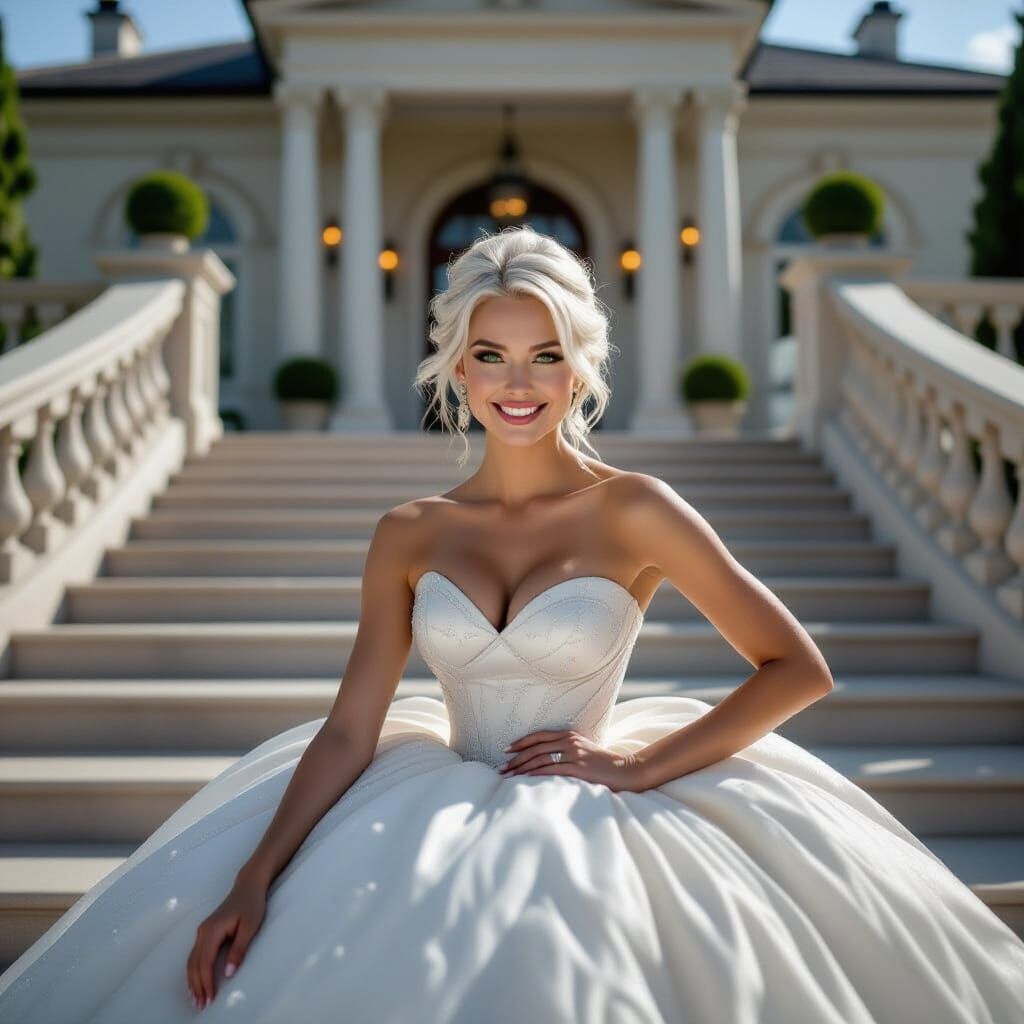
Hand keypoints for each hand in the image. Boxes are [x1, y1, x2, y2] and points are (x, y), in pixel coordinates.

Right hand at [186, 874, 266, 1010]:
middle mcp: (203, 931)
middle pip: (195, 964)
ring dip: (193, 980)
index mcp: (212, 930)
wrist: (249, 885)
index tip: (210, 998)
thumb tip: (228, 973)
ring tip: (196, 998)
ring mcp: (203, 931)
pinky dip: (195, 970)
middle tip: (201, 1005)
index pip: (205, 962)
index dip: (206, 982)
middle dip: (197, 986)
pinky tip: (197, 981)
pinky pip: (196, 955)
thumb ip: (239, 949)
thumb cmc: (252, 904)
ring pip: (192, 960)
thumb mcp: (250, 927)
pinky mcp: (206, 932)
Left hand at [498, 729, 647, 791]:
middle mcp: (569, 741)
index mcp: (569, 735)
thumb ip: (567, 750)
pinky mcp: (577, 767)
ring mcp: (573, 754)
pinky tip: (525, 778)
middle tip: (502, 767)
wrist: (625, 770)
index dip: (521, 742)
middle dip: (516, 758)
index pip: (539, 736)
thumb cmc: (603, 763)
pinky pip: (551, 769)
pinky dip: (535, 773)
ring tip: (508, 776)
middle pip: (535, 747)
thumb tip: (546, 759)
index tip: (506, 750)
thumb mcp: (583, 750)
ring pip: (540, 759)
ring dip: (521, 768)